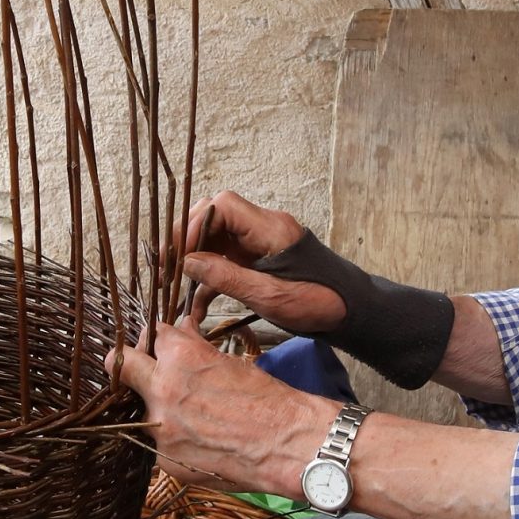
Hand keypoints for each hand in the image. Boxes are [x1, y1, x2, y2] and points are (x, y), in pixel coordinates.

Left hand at [108, 313, 332, 496]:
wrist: (289, 445)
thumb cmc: (268, 400)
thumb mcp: (229, 362)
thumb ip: (195, 348)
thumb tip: (180, 330)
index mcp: (179, 358)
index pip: (153, 335)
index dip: (160, 340)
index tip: (163, 346)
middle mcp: (162, 391)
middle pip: (120, 365)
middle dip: (129, 362)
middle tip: (142, 368)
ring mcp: (160, 429)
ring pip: (142, 408)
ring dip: (157, 407)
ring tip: (189, 414)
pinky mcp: (165, 460)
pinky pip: (158, 442)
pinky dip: (173, 439)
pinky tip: (199, 440)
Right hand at [179, 191, 342, 333]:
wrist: (352, 313)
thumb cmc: (319, 302)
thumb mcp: (269, 296)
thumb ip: (226, 277)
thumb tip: (188, 262)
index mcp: (269, 229)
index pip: (223, 205)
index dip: (195, 224)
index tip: (178, 254)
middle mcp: (263, 229)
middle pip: (215, 219)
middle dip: (187, 241)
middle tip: (167, 268)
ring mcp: (261, 244)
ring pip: (217, 241)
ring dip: (195, 263)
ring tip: (173, 287)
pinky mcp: (261, 262)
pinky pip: (228, 262)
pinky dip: (211, 280)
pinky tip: (196, 306)